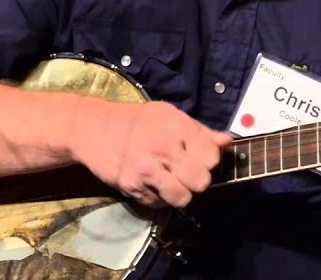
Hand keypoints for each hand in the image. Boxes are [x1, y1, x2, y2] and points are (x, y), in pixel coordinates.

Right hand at [70, 98, 232, 207]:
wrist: (92, 128)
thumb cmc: (136, 121)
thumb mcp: (169, 116)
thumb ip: (200, 131)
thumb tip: (228, 142)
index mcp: (176, 126)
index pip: (211, 156)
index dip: (209, 160)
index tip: (200, 158)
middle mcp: (163, 147)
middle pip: (201, 181)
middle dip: (197, 180)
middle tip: (186, 173)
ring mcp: (146, 169)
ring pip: (183, 198)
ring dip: (180, 193)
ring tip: (171, 181)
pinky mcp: (132, 186)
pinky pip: (159, 204)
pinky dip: (158, 197)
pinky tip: (151, 183)